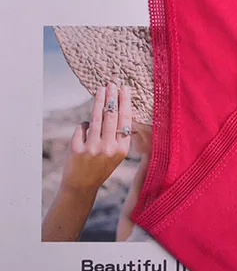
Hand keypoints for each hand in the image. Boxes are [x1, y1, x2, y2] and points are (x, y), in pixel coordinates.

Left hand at [61, 81, 132, 196]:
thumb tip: (118, 108)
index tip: (124, 88)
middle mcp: (109, 148)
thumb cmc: (101, 167)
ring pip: (96, 117)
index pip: (125, 119)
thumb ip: (118, 135)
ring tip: (101, 90)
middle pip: (111, 115)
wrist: (81, 186)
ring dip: (98, 101)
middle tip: (112, 83)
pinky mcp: (77, 149)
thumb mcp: (116, 154)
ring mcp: (93, 148)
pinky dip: (83, 126)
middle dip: (112, 96)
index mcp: (122, 149)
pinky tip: (85, 131)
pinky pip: (82, 127)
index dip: (124, 102)